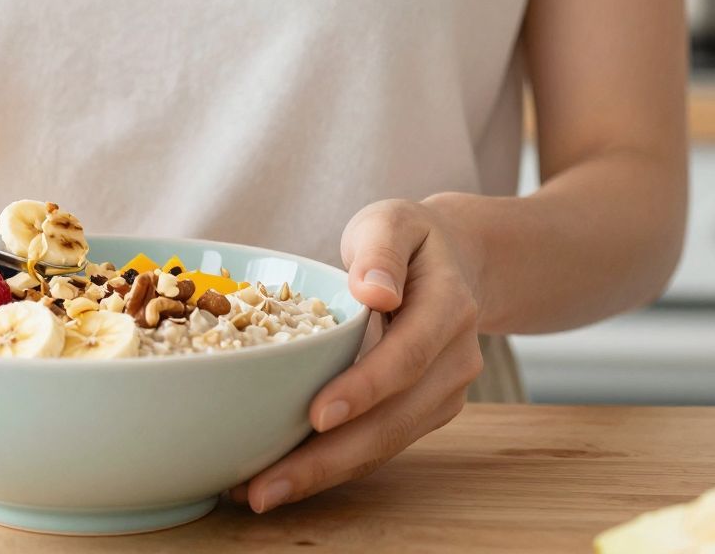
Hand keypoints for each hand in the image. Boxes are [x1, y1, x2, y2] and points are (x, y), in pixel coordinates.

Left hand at [239, 199, 483, 513]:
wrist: (452, 262)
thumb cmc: (408, 240)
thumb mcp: (391, 221)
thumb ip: (381, 249)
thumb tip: (375, 289)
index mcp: (450, 307)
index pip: (407, 356)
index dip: (364, 388)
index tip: (318, 414)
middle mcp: (455, 359)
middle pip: (393, 420)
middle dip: (329, 458)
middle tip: (266, 486)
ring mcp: (444, 393)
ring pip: (385, 444)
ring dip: (324, 475)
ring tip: (259, 493)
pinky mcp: (424, 413)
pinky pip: (379, 446)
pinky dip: (333, 467)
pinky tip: (284, 478)